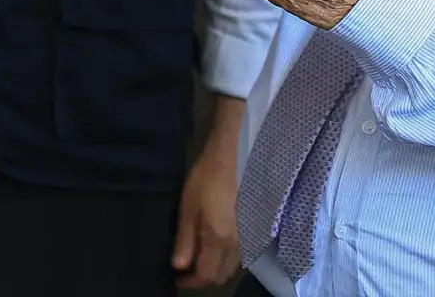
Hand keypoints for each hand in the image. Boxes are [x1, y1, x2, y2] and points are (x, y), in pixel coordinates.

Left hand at [171, 99, 244, 289]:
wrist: (237, 152)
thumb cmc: (208, 176)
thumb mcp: (188, 206)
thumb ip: (184, 238)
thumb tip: (179, 266)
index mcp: (219, 239)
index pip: (207, 275)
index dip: (191, 282)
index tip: (178, 277)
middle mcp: (238, 243)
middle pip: (222, 275)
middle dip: (204, 277)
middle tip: (188, 268)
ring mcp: (250, 234)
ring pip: (234, 265)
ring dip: (217, 267)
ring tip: (202, 255)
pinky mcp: (256, 224)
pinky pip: (242, 253)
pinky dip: (229, 256)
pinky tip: (219, 242)